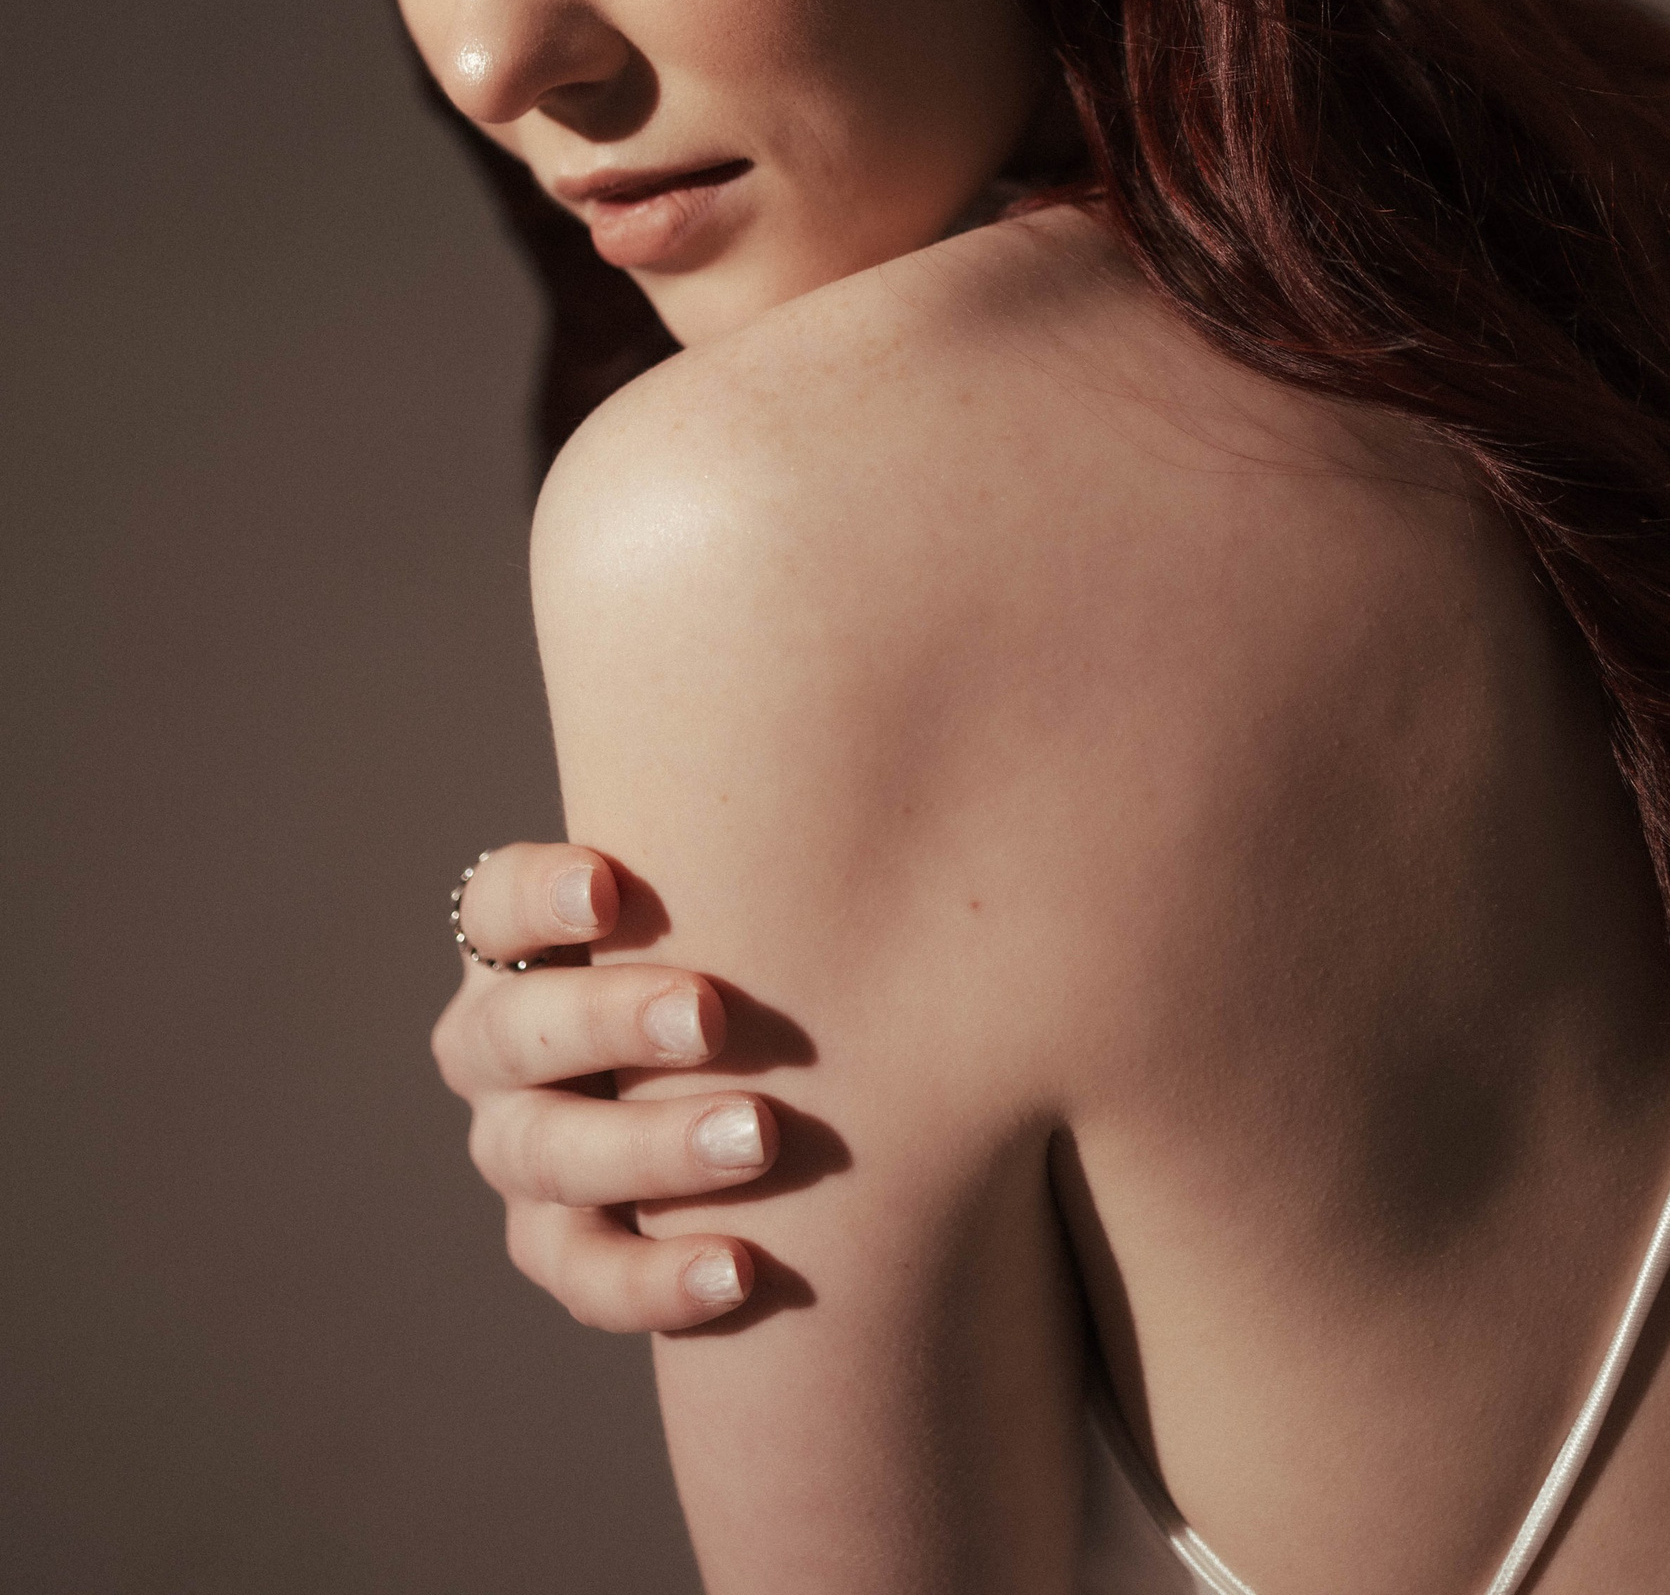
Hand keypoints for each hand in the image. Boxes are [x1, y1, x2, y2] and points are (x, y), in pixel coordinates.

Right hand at [430, 841, 775, 1330]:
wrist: (770, 1063)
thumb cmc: (754, 935)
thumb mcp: (737, 880)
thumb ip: (746, 831)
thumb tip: (861, 708)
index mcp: (524, 940)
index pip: (489, 905)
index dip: (536, 896)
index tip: (612, 883)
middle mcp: (502, 1047)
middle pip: (509, 1038)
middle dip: (605, 1024)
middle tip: (713, 1015)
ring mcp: (526, 1153)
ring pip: (545, 1164)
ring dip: (648, 1154)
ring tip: (760, 1137)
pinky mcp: (567, 1247)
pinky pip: (591, 1276)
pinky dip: (657, 1280)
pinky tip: (743, 1271)